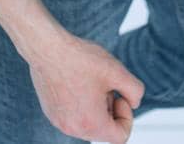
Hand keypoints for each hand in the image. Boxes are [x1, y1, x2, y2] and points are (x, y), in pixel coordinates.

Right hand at [26, 33, 144, 142]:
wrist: (48, 48)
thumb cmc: (79, 59)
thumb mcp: (117, 71)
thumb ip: (135, 91)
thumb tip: (134, 102)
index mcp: (91, 123)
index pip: (120, 137)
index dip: (127, 116)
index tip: (120, 96)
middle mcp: (73, 128)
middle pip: (104, 131)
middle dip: (110, 109)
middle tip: (105, 86)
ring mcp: (59, 122)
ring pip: (88, 123)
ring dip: (96, 107)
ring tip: (91, 82)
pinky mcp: (51, 113)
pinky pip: (73, 116)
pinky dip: (81, 104)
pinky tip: (78, 81)